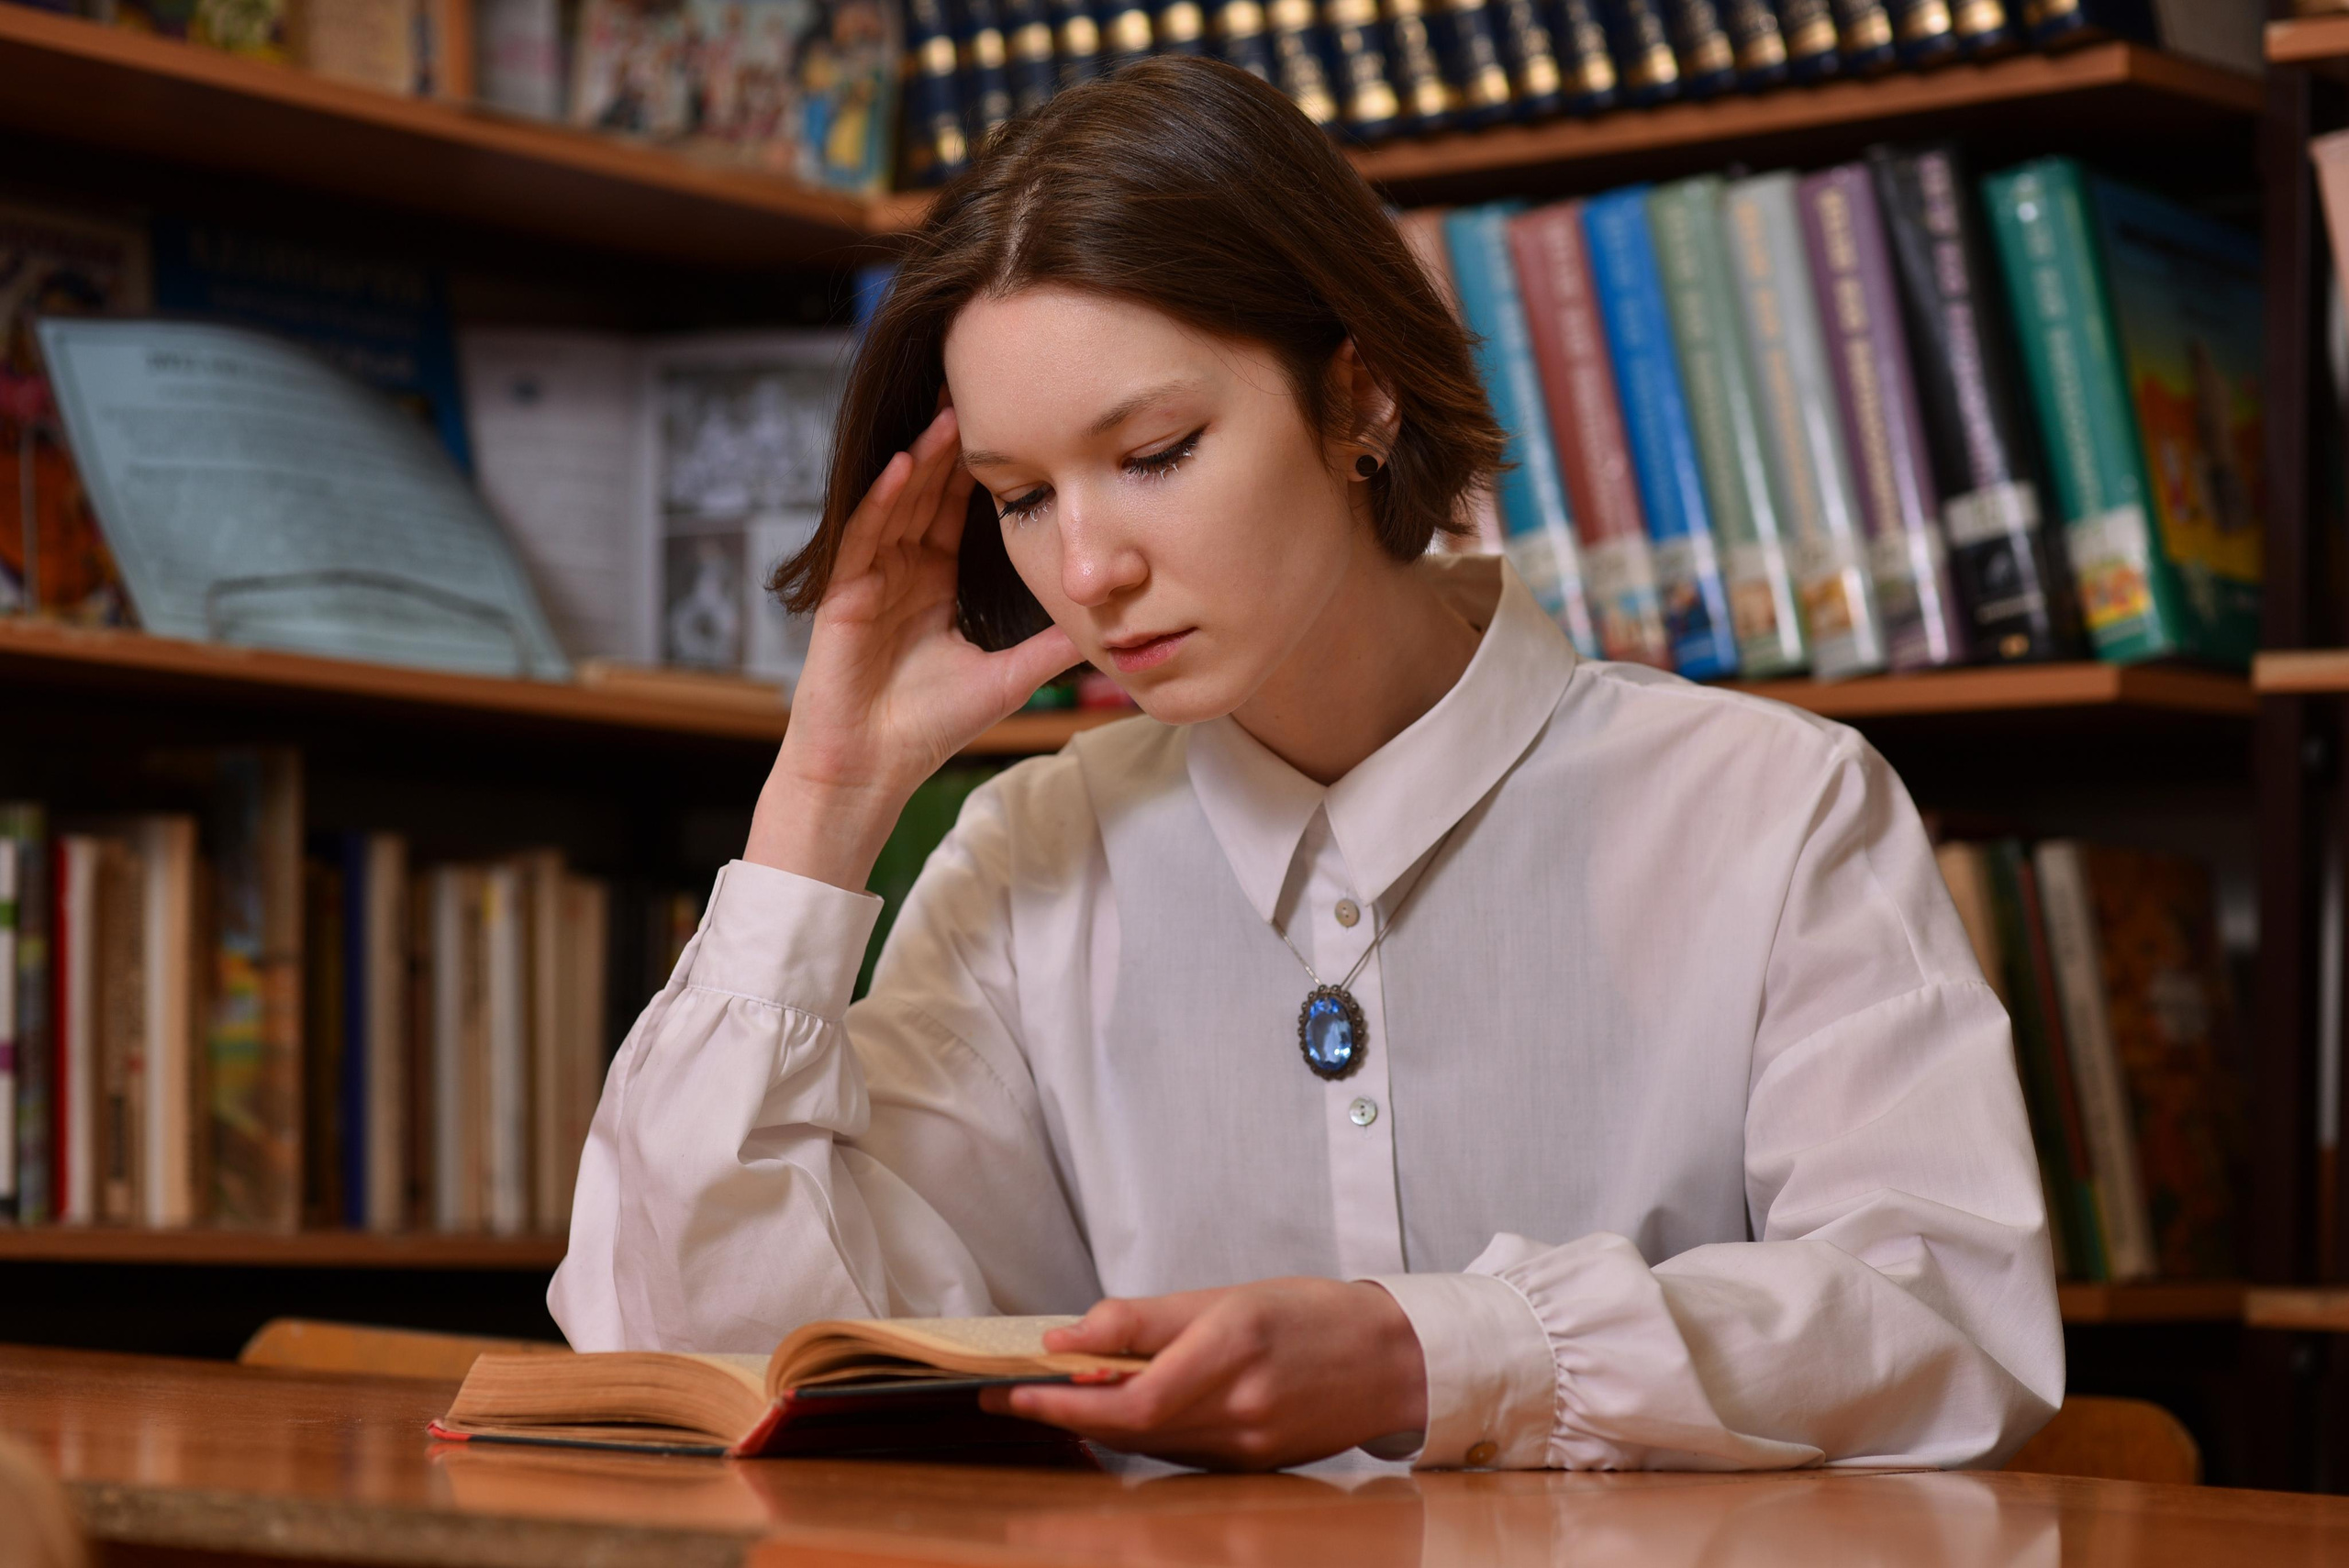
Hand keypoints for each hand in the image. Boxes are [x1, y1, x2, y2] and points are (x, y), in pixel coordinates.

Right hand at [746, 406, 1076, 888]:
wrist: (870, 769)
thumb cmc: (927, 726)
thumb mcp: (1010, 675)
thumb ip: (1053, 644)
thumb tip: (1114, 622)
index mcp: (933, 580)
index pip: (957, 510)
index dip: (981, 468)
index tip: (1014, 425)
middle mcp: (900, 569)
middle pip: (926, 492)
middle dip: (949, 445)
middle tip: (978, 390)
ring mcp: (869, 577)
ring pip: (895, 503)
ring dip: (918, 459)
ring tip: (945, 414)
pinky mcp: (843, 594)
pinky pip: (863, 535)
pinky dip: (879, 499)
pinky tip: (899, 466)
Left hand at [980, 1279, 1428, 1470]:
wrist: (1393, 1363)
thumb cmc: (1312, 1316)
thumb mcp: (1226, 1295)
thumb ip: (1143, 1319)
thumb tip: (1068, 1338)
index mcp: (1233, 1351)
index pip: (1131, 1397)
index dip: (1065, 1400)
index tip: (1013, 1389)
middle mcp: (1239, 1411)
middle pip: (1129, 1429)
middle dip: (1061, 1415)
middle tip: (1007, 1399)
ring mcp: (1246, 1450)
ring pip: (1146, 1446)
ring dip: (1092, 1427)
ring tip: (1048, 1402)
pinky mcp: (1250, 1469)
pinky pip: (1175, 1456)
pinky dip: (1136, 1436)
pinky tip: (1112, 1417)